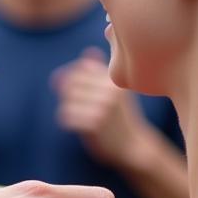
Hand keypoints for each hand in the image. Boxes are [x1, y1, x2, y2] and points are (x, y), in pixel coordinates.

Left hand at [52, 48, 149, 168]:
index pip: (79, 68)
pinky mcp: (95, 123)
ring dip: (69, 110)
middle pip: (69, 83)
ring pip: (66, 100)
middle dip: (69, 96)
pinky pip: (65, 115)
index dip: (73, 80)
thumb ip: (101, 70)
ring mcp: (103, 106)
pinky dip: (67, 121)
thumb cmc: (120, 116)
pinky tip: (79, 126)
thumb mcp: (115, 90)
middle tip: (80, 108)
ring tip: (82, 117)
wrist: (132, 146)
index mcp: (114, 78)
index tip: (81, 93)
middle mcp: (110, 89)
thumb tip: (88, 51)